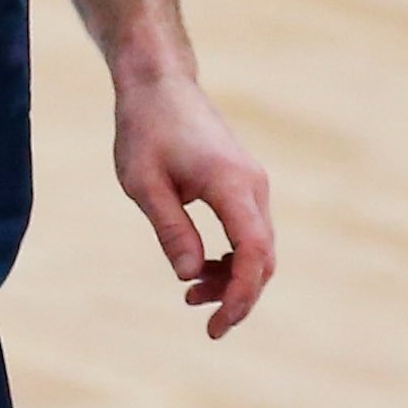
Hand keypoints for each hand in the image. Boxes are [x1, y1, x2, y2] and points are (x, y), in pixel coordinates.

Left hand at [113, 73, 274, 337]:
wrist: (159, 83)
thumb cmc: (145, 128)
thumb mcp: (144, 183)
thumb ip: (171, 229)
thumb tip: (190, 275)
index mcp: (231, 183)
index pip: (252, 252)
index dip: (240, 294)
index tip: (217, 323)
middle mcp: (253, 184)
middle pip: (263, 257)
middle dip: (239, 295)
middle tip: (205, 323)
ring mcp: (253, 182)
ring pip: (258, 246)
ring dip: (233, 277)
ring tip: (191, 295)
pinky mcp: (244, 182)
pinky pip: (249, 230)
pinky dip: (233, 256)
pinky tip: (202, 268)